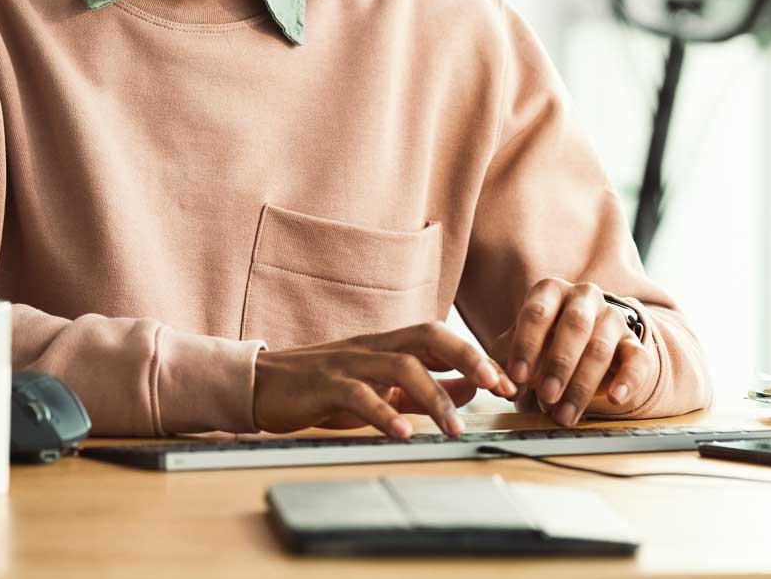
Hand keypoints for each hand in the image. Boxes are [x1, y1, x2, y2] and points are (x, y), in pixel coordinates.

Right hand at [253, 322, 517, 439]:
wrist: (262, 384)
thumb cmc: (322, 387)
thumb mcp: (377, 386)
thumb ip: (420, 388)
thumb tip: (469, 390)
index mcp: (387, 344)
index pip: (440, 337)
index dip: (476, 355)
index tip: (508, 381)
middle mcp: (373, 345)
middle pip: (429, 336)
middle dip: (468, 357)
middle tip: (497, 386)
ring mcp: (349, 362)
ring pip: (401, 366)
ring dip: (434, 396)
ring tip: (454, 429)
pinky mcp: (325, 385)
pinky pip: (359, 395)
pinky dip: (384, 414)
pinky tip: (402, 434)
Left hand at [494, 278, 650, 426]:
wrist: (584, 344)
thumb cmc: (543, 344)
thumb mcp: (520, 348)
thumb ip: (504, 365)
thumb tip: (502, 387)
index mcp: (551, 291)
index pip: (537, 312)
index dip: (526, 345)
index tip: (517, 377)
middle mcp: (584, 297)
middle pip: (575, 325)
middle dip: (559, 363)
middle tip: (546, 396)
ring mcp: (612, 318)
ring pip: (601, 347)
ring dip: (582, 384)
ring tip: (564, 415)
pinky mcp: (634, 343)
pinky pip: (637, 359)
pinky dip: (628, 380)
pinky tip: (615, 398)